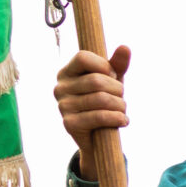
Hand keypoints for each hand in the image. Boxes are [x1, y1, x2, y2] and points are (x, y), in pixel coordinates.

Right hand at [53, 45, 130, 178]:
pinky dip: (117, 118)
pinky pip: (99, 116)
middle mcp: (60, 88)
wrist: (98, 138)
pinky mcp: (69, 124)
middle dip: (117, 89)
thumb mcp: (112, 81)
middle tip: (121, 97)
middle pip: (96, 80)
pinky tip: (123, 121)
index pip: (83, 57)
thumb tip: (125, 47)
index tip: (113, 76)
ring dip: (120, 105)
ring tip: (123, 111)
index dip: (104, 66)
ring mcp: (62, 106)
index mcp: (66, 72)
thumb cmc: (104, 103)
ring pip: (101, 99)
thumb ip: (117, 64)